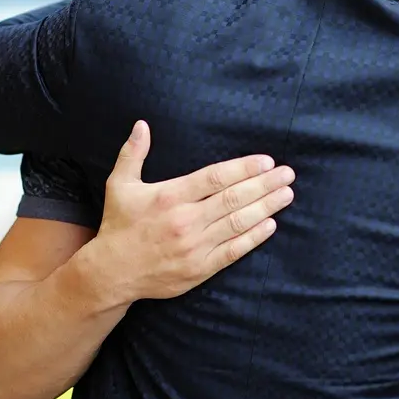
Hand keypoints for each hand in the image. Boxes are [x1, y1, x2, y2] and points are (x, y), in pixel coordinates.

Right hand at [93, 121, 294, 301]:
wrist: (112, 273)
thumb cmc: (118, 225)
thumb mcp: (120, 185)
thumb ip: (133, 154)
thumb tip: (141, 125)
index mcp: (169, 197)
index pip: (214, 178)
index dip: (243, 168)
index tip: (266, 161)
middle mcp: (185, 221)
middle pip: (233, 199)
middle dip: (264, 185)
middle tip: (287, 174)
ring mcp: (195, 247)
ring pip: (238, 223)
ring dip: (266, 208)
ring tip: (286, 195)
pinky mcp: (200, 269)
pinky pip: (233, 251)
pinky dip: (253, 238)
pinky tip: (270, 224)